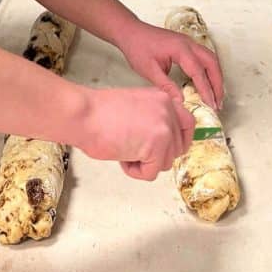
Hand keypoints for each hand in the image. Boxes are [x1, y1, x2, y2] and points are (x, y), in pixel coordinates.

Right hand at [76, 86, 194, 180]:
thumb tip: (161, 142)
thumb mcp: (134, 107)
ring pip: (165, 162)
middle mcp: (169, 110)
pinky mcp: (158, 146)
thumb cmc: (98, 112)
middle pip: (179, 147)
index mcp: (163, 98)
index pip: (187, 124)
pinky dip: (135, 172)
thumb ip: (152, 119)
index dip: (178, 140)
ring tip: (123, 148)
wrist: (84, 114)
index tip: (167, 149)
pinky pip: (151, 173)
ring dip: (144, 163)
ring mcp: (166, 127)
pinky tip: (121, 157)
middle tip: (134, 150)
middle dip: (158, 155)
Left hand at [117, 20, 223, 109]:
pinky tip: (206, 82)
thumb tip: (181, 102)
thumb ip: (166, 86)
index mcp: (180, 49)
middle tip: (218, 103)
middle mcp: (188, 43)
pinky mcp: (186, 44)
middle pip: (212, 62)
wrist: (130, 31)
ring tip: (215, 95)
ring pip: (210, 58)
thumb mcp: (149, 70)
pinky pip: (204, 56)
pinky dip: (209, 70)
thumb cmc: (137, 48)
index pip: (198, 71)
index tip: (211, 105)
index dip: (206, 90)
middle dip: (217, 83)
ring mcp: (188, 42)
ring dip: (215, 76)